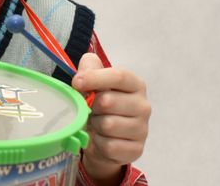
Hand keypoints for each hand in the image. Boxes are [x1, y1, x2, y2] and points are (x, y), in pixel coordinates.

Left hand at [72, 53, 150, 184]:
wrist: (105, 139)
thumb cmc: (99, 106)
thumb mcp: (93, 83)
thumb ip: (89, 69)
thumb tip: (82, 76)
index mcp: (135, 84)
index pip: (119, 76)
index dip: (95, 78)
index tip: (76, 82)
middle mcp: (143, 105)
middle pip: (108, 101)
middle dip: (91, 106)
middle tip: (90, 109)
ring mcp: (142, 129)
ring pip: (108, 124)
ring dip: (95, 125)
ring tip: (96, 124)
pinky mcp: (136, 150)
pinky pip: (109, 145)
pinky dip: (99, 143)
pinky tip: (101, 139)